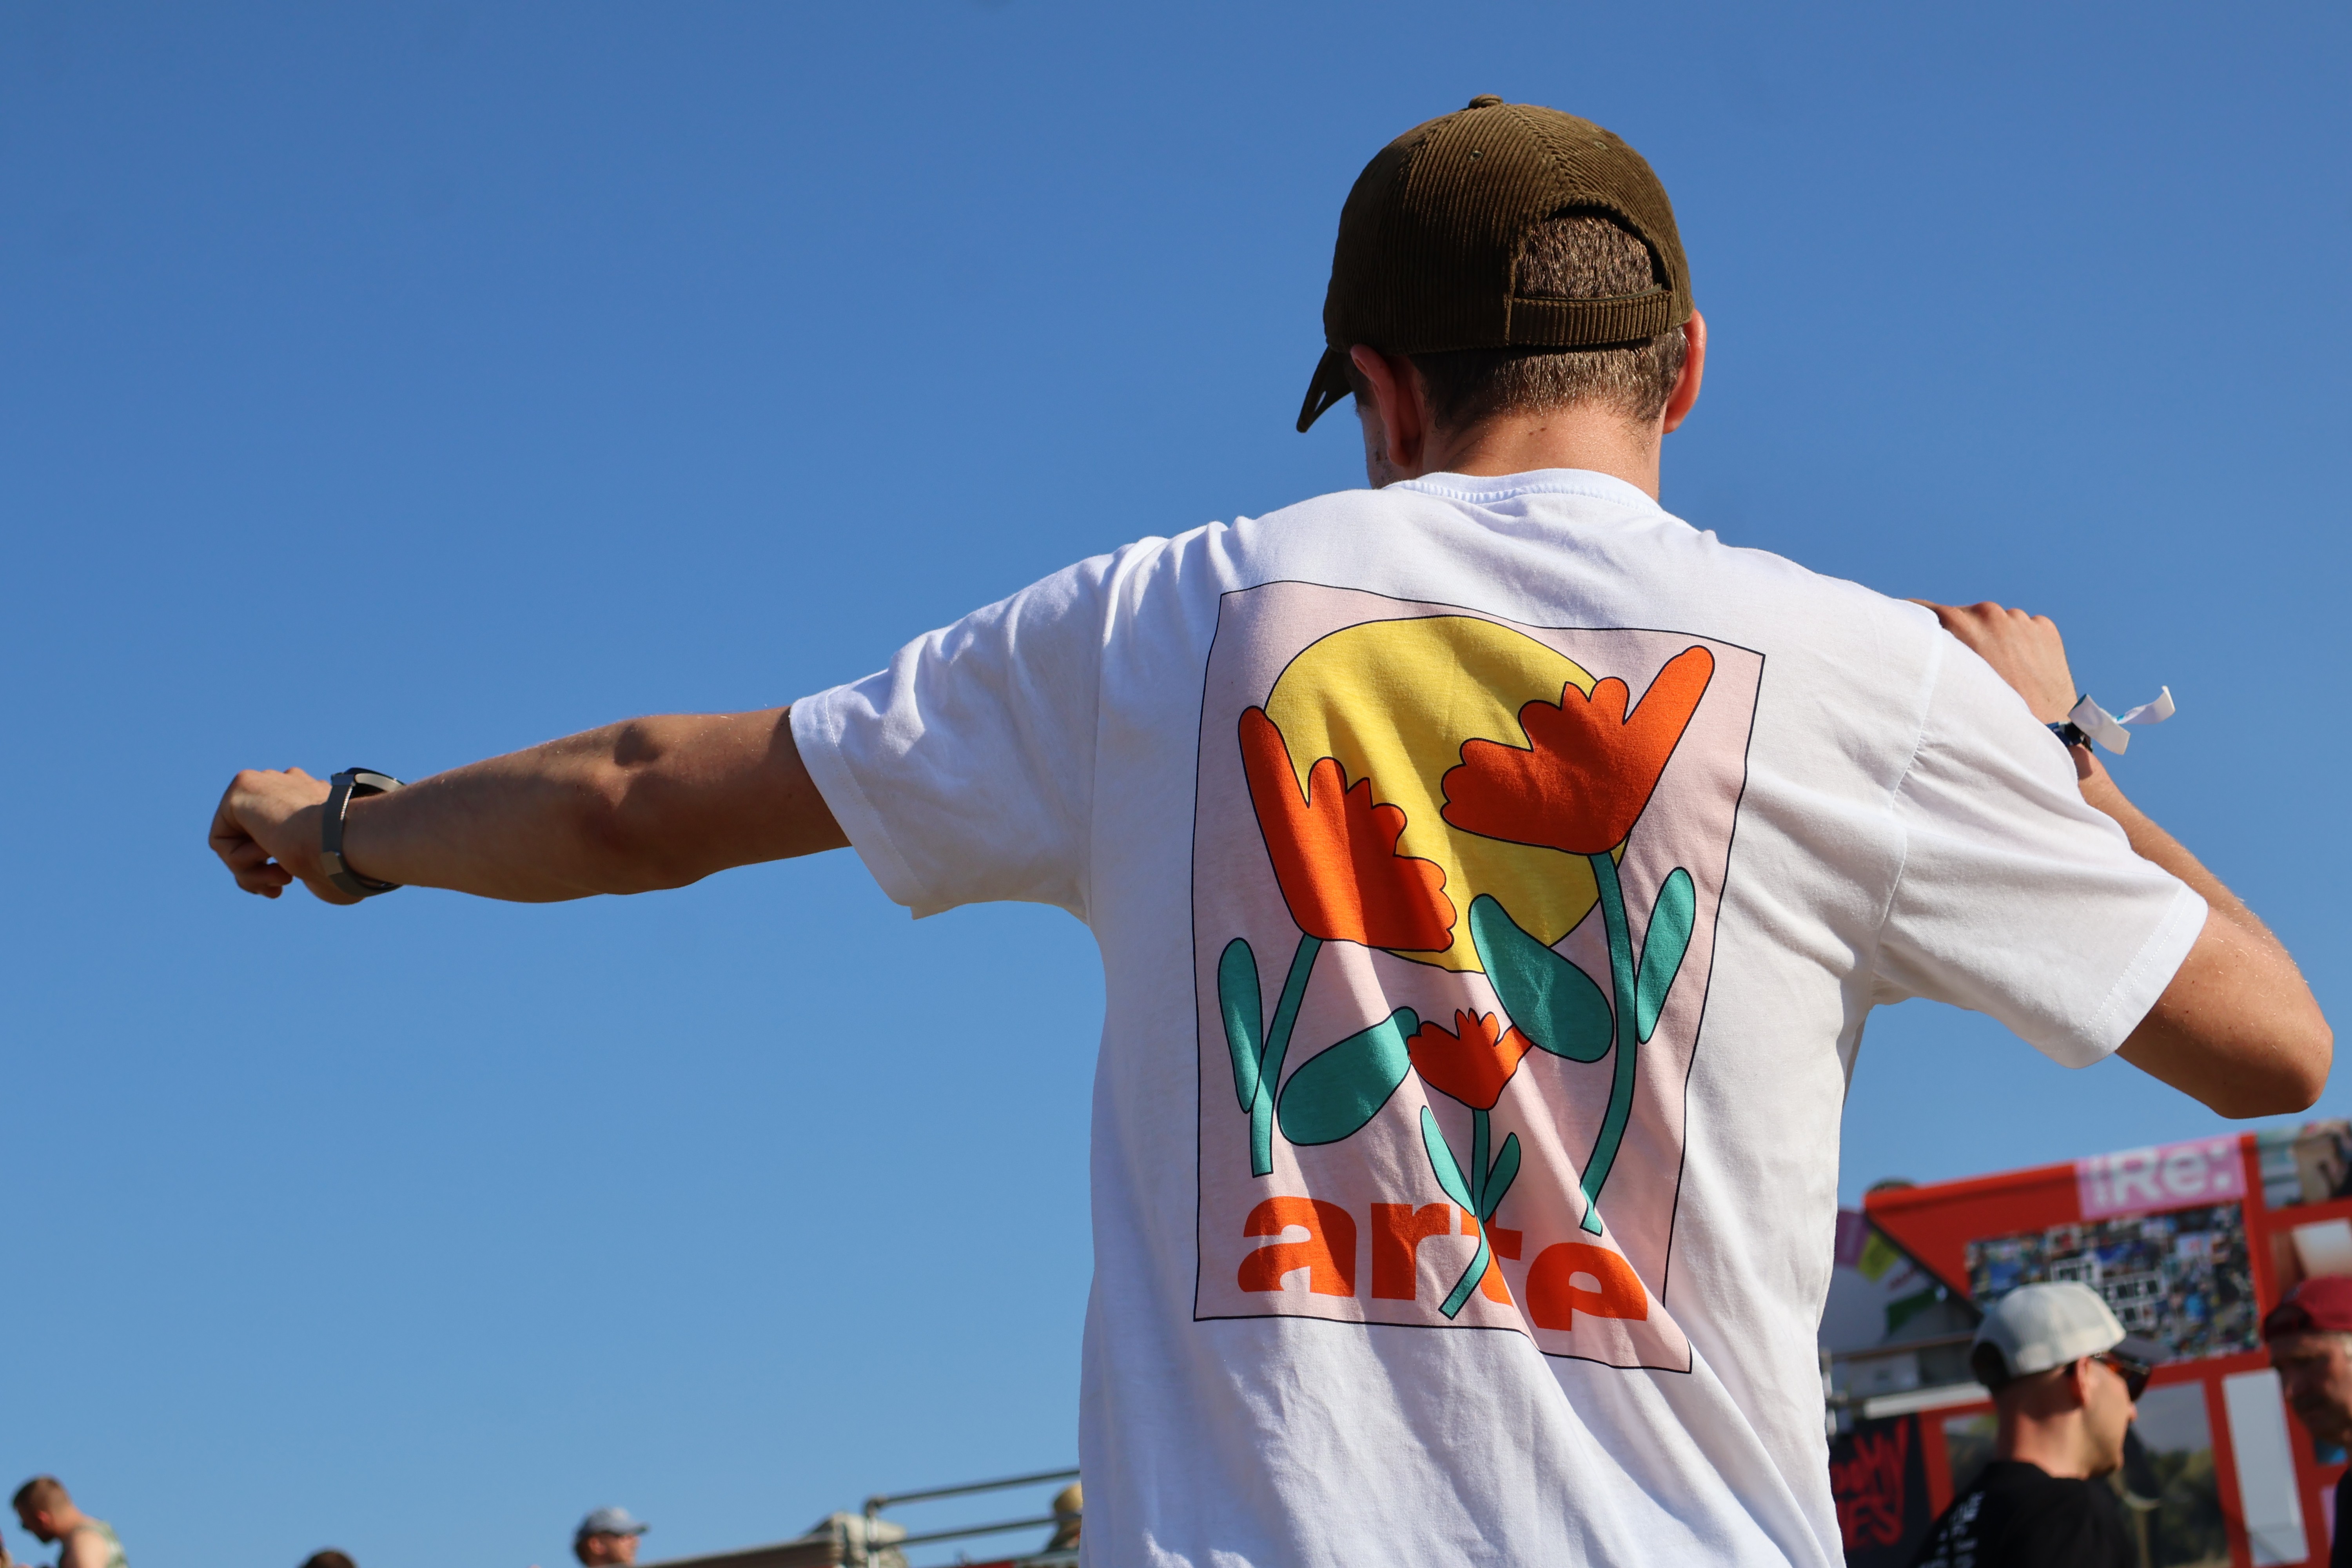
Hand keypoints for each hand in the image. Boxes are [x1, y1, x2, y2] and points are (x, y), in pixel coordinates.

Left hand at [208, 767, 356, 902]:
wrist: (344, 842)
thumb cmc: (346, 862)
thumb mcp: (324, 862)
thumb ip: (304, 859)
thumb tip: (288, 867)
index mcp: (313, 798)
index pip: (276, 830)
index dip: (274, 863)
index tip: (287, 883)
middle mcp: (286, 785)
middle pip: (250, 837)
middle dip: (259, 869)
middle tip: (278, 889)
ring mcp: (264, 783)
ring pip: (235, 842)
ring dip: (251, 871)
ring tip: (280, 877)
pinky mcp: (241, 789)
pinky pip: (221, 839)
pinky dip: (239, 861)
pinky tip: (270, 855)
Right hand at [1911, 600, 2076, 723]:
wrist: (2047, 733)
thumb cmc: (1989, 719)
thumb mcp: (1949, 687)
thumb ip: (1936, 658)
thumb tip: (1924, 648)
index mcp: (1959, 622)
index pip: (1927, 611)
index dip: (1918, 623)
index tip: (1915, 636)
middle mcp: (1990, 613)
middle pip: (1966, 617)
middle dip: (1963, 637)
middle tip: (1967, 668)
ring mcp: (2021, 620)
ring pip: (1997, 624)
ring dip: (1994, 640)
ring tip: (1999, 674)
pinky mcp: (2045, 628)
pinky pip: (2025, 629)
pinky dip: (2021, 645)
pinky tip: (2021, 671)